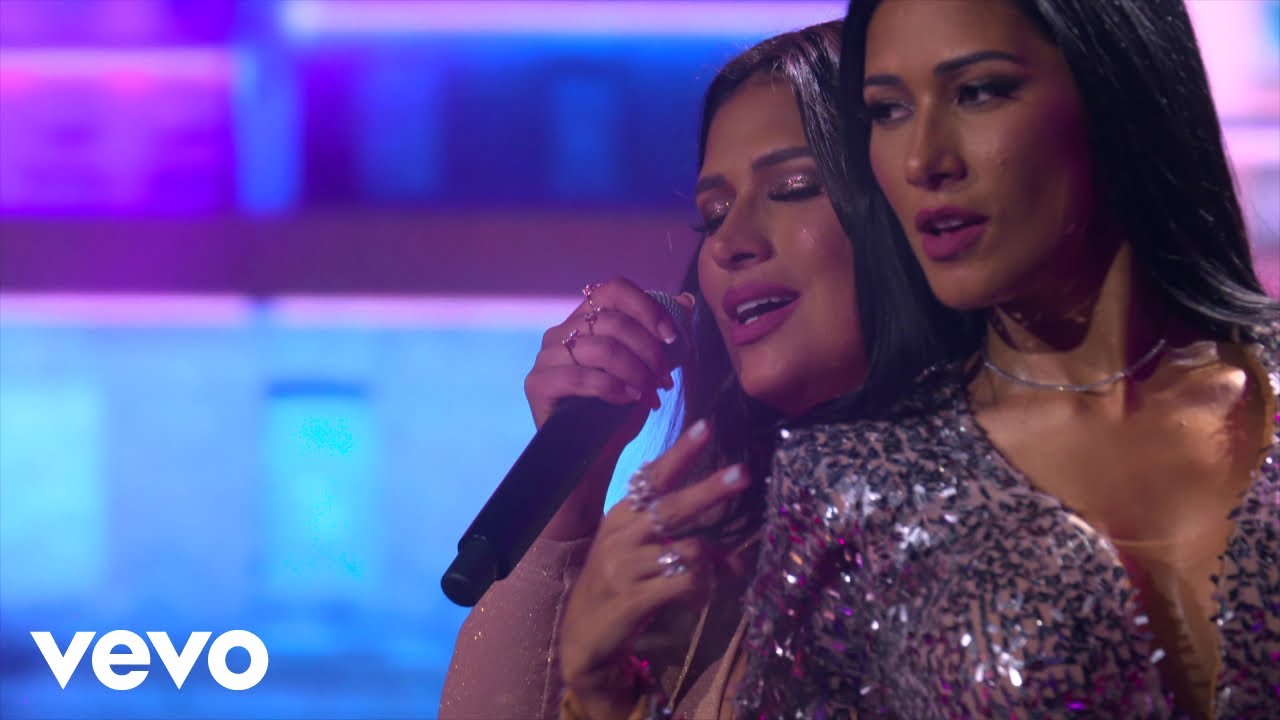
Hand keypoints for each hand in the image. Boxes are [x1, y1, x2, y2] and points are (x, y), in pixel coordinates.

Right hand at [525, 278, 694, 538]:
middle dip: (648, 351)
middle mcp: (561, 332)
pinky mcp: (537, 384)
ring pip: (601, 348)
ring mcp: (546, 357)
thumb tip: (687, 300)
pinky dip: (613, 387)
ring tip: (649, 394)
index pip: (613, 289)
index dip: (647, 308)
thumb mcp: (647, 369)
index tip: (672, 338)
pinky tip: (629, 399)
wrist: (595, 456)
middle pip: (612, 320)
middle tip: (664, 380)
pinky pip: (581, 377)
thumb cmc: (619, 410)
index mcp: (585, 320)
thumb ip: (661, 335)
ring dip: (635, 371)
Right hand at [559, 419, 748, 719]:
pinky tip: (695, 599)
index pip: (652, 477)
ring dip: (709, 566)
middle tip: (742, 474)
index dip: (681, 453)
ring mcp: (623, 567)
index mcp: (620, 517)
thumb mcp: (640, 556)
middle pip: (671, 506)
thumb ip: (682, 547)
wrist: (582, 638)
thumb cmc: (618, 588)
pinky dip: (701, 590)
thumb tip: (734, 559)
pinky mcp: (631, 598)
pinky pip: (684, 583)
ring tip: (706, 582)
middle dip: (709, 490)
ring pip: (687, 550)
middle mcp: (620, 536)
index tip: (706, 427)